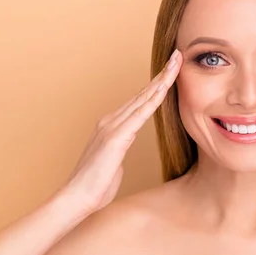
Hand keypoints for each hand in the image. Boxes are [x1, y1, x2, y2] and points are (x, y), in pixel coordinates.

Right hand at [59, 49, 181, 214]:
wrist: (77, 198)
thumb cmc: (96, 185)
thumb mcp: (114, 161)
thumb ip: (121, 146)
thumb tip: (127, 142)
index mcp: (111, 125)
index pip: (140, 101)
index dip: (157, 85)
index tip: (172, 71)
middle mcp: (111, 120)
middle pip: (143, 93)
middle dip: (163, 74)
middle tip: (178, 56)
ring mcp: (112, 126)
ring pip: (144, 98)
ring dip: (162, 79)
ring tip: (177, 63)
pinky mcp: (116, 137)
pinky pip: (140, 114)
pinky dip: (154, 99)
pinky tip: (165, 87)